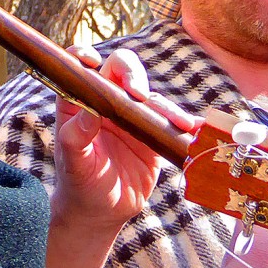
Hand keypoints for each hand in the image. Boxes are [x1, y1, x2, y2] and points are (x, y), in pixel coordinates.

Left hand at [50, 46, 199, 234]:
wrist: (102, 212)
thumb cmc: (79, 183)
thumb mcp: (73, 163)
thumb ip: (75, 138)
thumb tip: (90, 111)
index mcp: (79, 102)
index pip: (80, 68)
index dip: (84, 56)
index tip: (91, 61)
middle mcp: (106, 102)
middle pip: (121, 70)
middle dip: (132, 74)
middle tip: (138, 95)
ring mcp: (131, 115)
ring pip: (150, 96)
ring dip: (165, 106)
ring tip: (178, 122)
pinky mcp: (152, 132)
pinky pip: (169, 121)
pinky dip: (183, 122)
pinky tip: (194, 127)